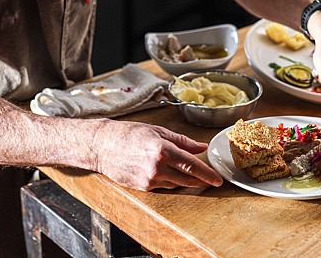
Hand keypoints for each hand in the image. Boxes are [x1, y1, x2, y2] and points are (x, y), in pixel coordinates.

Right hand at [90, 119, 223, 190]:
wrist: (102, 146)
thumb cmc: (128, 134)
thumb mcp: (157, 131)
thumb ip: (182, 141)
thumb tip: (200, 147)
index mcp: (162, 150)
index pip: (191, 165)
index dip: (207, 174)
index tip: (218, 179)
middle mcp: (157, 167)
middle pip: (187, 179)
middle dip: (202, 181)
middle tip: (212, 180)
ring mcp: (149, 180)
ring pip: (177, 184)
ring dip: (186, 181)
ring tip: (193, 174)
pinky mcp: (143, 188)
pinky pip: (164, 187)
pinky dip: (171, 181)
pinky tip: (171, 174)